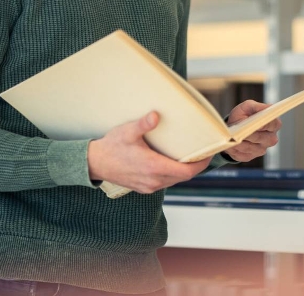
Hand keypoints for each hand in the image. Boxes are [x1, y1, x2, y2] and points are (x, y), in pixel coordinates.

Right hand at [87, 111, 211, 193]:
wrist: (94, 163)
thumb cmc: (111, 146)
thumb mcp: (127, 132)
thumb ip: (143, 124)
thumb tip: (156, 115)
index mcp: (153, 167)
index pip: (186, 171)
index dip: (200, 164)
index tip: (209, 154)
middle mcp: (154, 180)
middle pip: (183, 177)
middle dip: (195, 165)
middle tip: (202, 151)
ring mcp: (149, 186)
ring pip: (174, 180)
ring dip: (183, 170)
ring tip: (189, 155)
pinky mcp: (144, 187)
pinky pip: (165, 182)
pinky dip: (172, 173)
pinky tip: (171, 161)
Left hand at [222, 100, 281, 162]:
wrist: (234, 128)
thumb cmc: (243, 115)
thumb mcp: (249, 106)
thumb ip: (257, 107)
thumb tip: (266, 108)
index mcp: (274, 124)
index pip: (273, 124)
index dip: (264, 123)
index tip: (254, 122)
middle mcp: (270, 138)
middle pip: (261, 137)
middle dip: (249, 133)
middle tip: (239, 130)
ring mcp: (261, 149)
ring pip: (250, 147)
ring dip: (240, 142)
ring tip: (232, 136)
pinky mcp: (250, 156)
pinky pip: (242, 154)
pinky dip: (235, 149)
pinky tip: (231, 143)